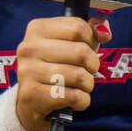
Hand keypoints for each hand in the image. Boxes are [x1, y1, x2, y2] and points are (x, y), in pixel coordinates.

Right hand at [12, 15, 110, 130]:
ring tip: (78, 87)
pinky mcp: (31, 95)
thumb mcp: (71, 43)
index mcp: (38, 28)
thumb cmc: (55, 67)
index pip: (78, 27)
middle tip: (85, 72)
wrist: (28, 103)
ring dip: (87, 85)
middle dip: (92, 65)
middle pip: (81, 52)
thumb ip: (90, 30)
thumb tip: (104, 32)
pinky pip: (74, 97)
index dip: (91, 40)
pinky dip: (82, 101)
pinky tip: (73, 101)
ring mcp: (28, 71)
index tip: (85, 50)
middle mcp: (29, 48)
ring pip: (79, 76)